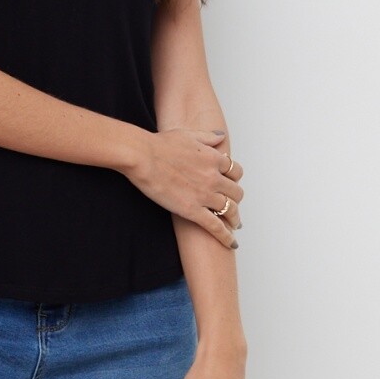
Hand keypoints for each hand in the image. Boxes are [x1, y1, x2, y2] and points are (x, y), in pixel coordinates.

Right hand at [128, 128, 243, 246]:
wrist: (143, 156)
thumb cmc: (160, 144)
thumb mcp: (188, 135)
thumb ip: (208, 137)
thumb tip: (220, 136)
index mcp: (214, 159)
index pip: (235, 171)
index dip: (234, 179)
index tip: (231, 184)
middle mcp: (214, 177)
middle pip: (236, 192)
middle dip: (236, 200)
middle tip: (232, 206)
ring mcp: (205, 195)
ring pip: (230, 210)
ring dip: (234, 219)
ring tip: (234, 225)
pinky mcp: (193, 210)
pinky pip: (216, 227)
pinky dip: (226, 237)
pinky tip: (232, 243)